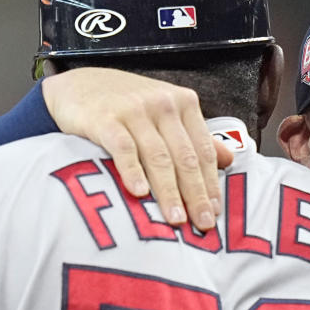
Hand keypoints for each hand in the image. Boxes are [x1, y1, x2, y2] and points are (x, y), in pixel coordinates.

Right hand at [41, 68, 233, 229]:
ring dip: (168, 191)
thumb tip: (229, 160)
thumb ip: (196, 136)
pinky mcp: (105, 118)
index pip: (204, 150)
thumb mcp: (166, 113)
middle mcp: (163, 104)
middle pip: (185, 156)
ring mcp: (134, 110)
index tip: (216, 211)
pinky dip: (133, 172)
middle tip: (202, 224)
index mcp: (184, 104)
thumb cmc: (128, 105)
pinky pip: (123, 148)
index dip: (211, 183)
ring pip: (158, 156)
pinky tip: (139, 194)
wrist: (79, 85)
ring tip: (175, 219)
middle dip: (196, 194)